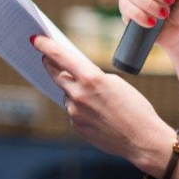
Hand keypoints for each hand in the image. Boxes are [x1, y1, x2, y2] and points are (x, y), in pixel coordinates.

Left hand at [32, 35, 169, 165]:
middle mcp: (78, 94)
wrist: (142, 139)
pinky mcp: (76, 127)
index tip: (35, 39)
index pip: (60, 56)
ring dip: (74, 91)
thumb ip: (91, 76)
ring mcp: (75, 112)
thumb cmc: (135, 107)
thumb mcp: (114, 82)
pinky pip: (73, 111)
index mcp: (90, 78)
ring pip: (67, 95)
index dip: (45, 45)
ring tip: (96, 97)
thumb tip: (74, 76)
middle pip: (55, 74)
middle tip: (46, 57)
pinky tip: (98, 113)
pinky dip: (81, 109)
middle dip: (51, 65)